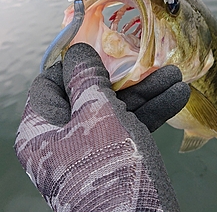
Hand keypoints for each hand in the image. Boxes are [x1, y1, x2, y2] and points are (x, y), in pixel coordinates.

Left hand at [14, 43, 189, 211]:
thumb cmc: (109, 168)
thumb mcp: (97, 114)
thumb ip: (86, 79)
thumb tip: (77, 52)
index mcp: (40, 129)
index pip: (49, 82)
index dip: (75, 63)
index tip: (103, 48)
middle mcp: (59, 140)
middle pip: (87, 95)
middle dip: (122, 78)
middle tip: (147, 61)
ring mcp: (87, 153)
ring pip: (112, 112)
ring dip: (144, 93)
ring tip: (175, 76)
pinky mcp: (111, 164)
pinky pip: (126, 131)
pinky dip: (149, 115)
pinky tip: (177, 97)